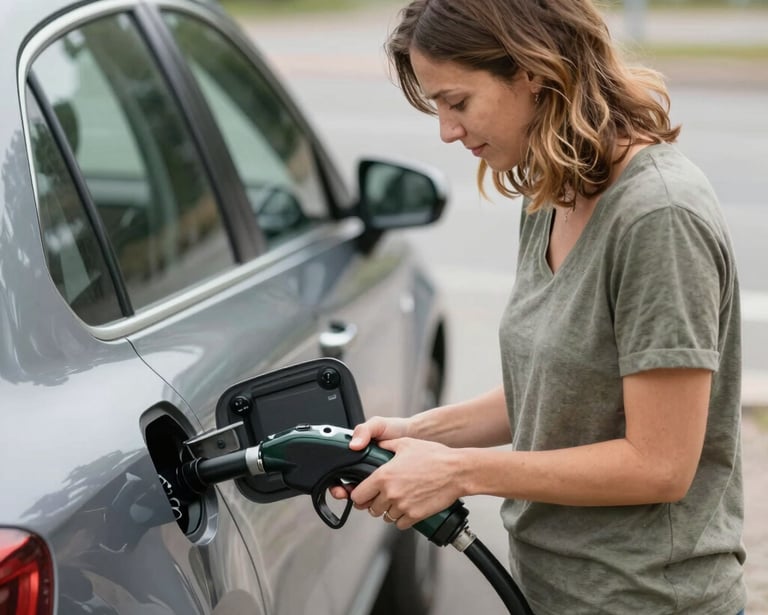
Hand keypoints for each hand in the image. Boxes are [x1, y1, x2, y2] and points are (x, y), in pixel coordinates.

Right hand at [328, 416, 409, 500]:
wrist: (416, 436)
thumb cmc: (395, 429)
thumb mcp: (377, 425)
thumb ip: (363, 430)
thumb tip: (353, 445)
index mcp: (356, 453)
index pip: (338, 470)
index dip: (335, 481)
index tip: (338, 487)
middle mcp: (362, 465)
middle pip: (346, 486)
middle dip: (344, 493)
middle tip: (348, 494)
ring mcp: (374, 476)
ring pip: (361, 494)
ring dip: (360, 498)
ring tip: (365, 496)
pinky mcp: (386, 484)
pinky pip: (377, 495)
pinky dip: (376, 498)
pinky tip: (379, 496)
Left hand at [349, 437, 463, 529]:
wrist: (456, 471)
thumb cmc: (434, 456)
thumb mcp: (406, 444)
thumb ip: (387, 445)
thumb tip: (378, 445)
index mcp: (384, 476)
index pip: (358, 496)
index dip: (359, 495)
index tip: (363, 493)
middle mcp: (390, 493)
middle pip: (370, 509)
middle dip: (375, 503)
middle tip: (383, 496)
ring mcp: (402, 506)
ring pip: (385, 517)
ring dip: (389, 511)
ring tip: (398, 500)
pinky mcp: (415, 515)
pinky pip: (400, 524)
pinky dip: (402, 518)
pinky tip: (408, 507)